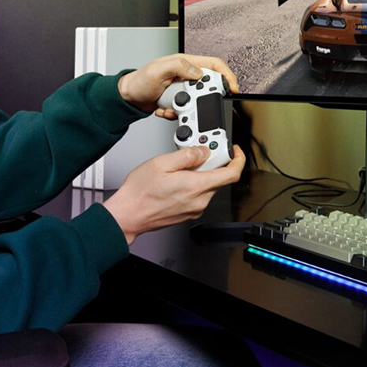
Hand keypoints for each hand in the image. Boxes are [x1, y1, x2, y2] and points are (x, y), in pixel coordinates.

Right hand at [104, 146, 245, 244]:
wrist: (129, 215)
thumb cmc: (140, 193)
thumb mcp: (162, 162)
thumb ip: (187, 155)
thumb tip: (203, 151)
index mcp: (196, 186)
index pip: (231, 174)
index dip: (237, 159)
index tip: (234, 151)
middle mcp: (200, 200)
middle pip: (219, 178)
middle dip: (211, 163)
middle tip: (195, 153)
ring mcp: (195, 209)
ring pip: (208, 186)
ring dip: (200, 173)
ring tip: (178, 169)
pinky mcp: (189, 214)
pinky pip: (199, 195)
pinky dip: (194, 184)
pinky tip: (176, 180)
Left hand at [117, 54, 239, 118]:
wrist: (127, 98)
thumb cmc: (138, 81)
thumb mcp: (157, 70)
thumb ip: (179, 67)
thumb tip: (198, 71)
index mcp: (184, 63)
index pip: (213, 65)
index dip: (227, 75)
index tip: (233, 87)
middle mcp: (186, 75)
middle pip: (208, 87)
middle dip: (200, 99)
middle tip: (188, 102)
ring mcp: (183, 89)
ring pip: (197, 102)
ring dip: (185, 109)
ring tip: (171, 106)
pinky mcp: (178, 101)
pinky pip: (186, 111)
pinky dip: (176, 114)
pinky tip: (164, 109)